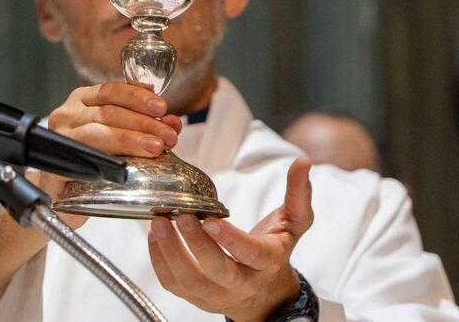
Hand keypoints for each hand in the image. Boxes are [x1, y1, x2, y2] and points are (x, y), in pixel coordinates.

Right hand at [40, 82, 182, 226]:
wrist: (65, 194)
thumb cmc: (95, 160)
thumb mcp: (121, 135)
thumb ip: (147, 125)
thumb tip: (172, 123)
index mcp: (84, 100)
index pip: (112, 90)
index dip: (138, 97)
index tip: (161, 108)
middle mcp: (68, 114)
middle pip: (108, 112)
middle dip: (143, 123)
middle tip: (168, 136)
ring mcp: (60, 138)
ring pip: (97, 132)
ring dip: (130, 139)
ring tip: (155, 147)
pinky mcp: (54, 166)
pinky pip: (83, 159)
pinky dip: (107, 161)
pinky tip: (125, 166)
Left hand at [148, 157, 313, 321]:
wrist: (266, 293)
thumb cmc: (277, 248)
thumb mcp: (296, 221)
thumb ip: (299, 191)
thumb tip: (302, 161)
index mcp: (269, 261)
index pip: (252, 254)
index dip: (231, 240)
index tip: (212, 220)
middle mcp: (244, 282)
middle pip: (218, 271)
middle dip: (197, 245)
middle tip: (180, 217)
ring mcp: (219, 294)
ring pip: (191, 281)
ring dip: (171, 253)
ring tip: (159, 223)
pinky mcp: (198, 297)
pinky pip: (175, 285)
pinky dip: (160, 262)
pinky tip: (155, 236)